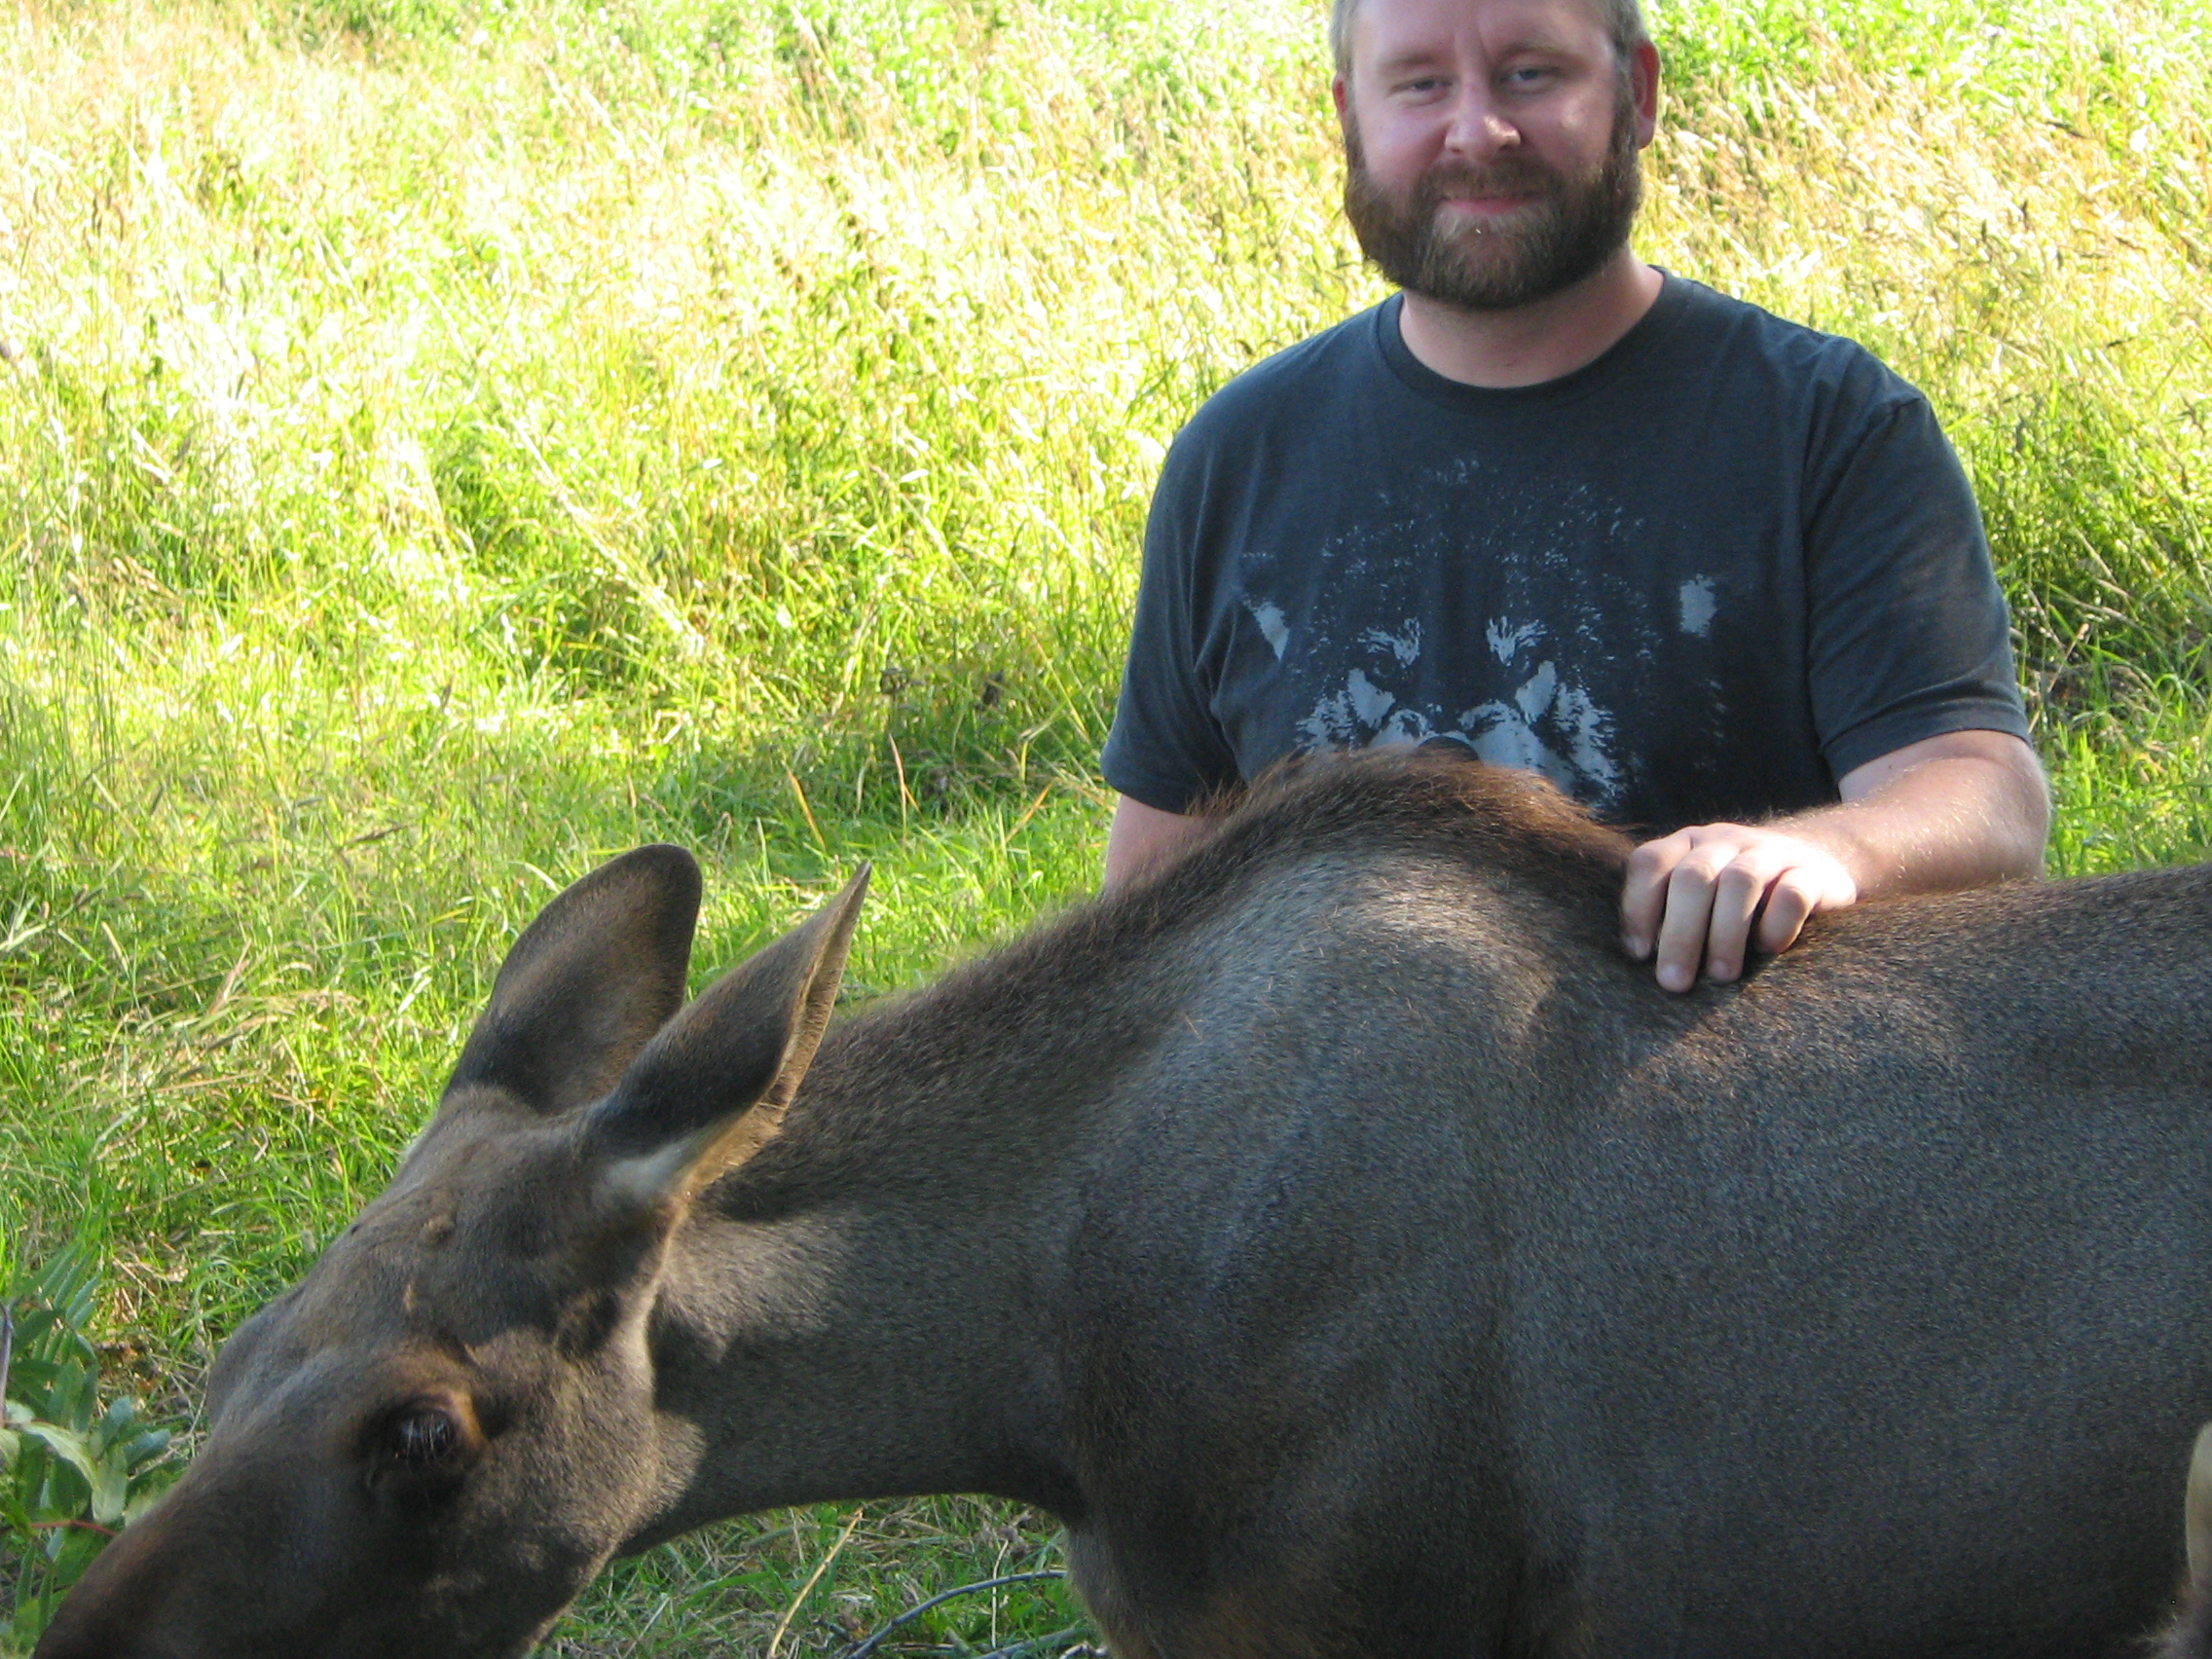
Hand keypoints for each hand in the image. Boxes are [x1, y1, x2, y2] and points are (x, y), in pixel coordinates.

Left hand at [1620, 823, 1859, 992]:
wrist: (1817, 865)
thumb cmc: (1740, 900)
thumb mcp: (1700, 899)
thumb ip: (1669, 916)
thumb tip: (1641, 963)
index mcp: (1687, 845)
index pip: (1650, 863)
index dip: (1638, 908)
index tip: (1639, 955)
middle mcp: (1724, 841)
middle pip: (1693, 877)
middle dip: (1680, 934)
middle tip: (1675, 983)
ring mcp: (1770, 852)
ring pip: (1740, 882)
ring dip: (1725, 935)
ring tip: (1720, 977)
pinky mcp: (1813, 873)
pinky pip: (1792, 895)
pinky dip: (1776, 927)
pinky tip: (1769, 951)